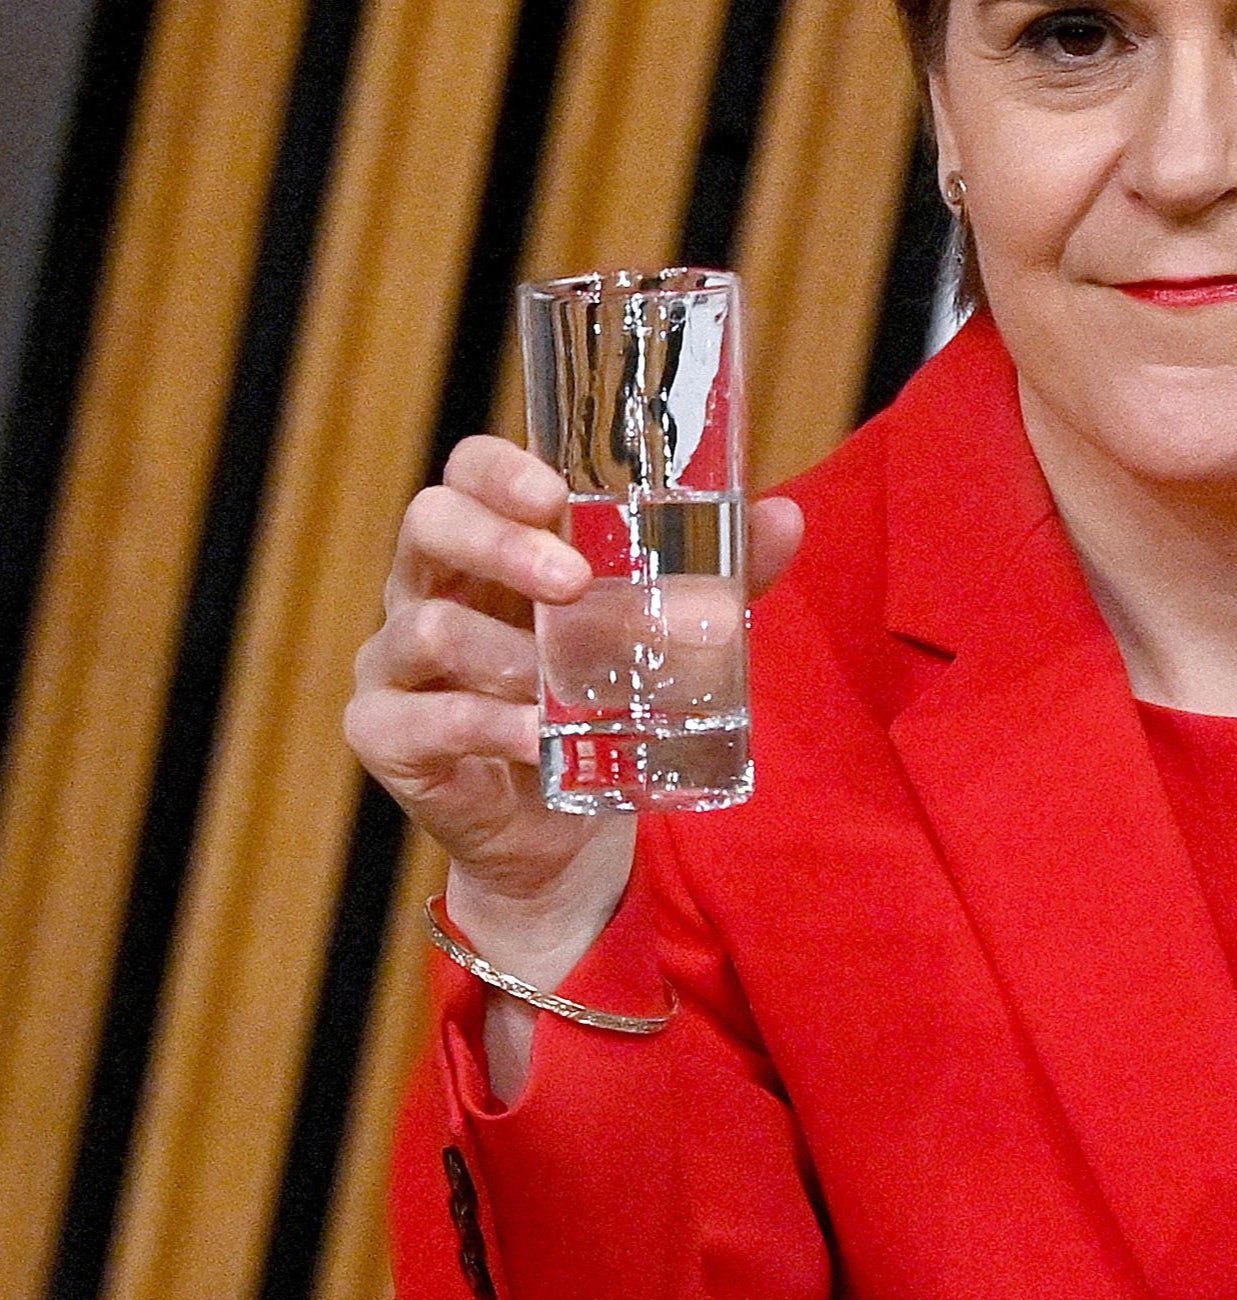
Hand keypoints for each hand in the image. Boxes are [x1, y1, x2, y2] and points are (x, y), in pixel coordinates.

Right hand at [346, 434, 804, 993]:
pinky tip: (533, 736)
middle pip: (430, 524)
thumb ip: (722, 575)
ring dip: (504, 651)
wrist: (567, 829)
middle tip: (574, 578)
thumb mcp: (662, 631)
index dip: (499, 469)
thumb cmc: (604, 700)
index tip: (554, 489)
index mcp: (489, 546)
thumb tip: (785, 517)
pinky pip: (421, 718)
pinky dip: (483, 724)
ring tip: (561, 684)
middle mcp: (429, 588)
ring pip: (425, 626)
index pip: (468, 473)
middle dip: (500, 543)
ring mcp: (396, 661)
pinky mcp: (387, 734)